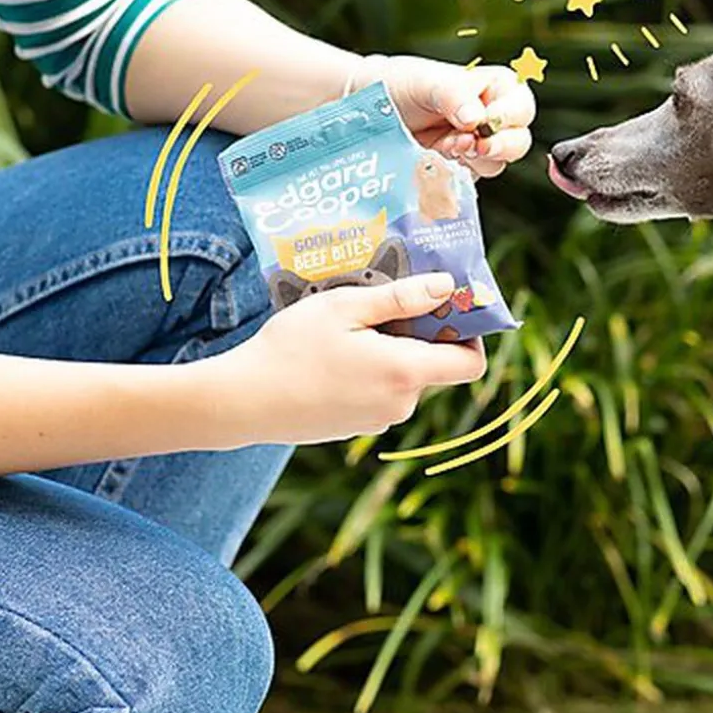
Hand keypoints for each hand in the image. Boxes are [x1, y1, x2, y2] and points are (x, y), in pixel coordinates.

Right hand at [207, 273, 485, 444]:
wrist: (241, 401)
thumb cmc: (290, 349)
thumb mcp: (345, 307)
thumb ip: (401, 298)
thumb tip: (447, 286)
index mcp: (405, 373)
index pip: (470, 364)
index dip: (470, 335)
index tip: (446, 309)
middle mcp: (400, 404)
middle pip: (433, 364)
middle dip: (416, 332)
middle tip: (380, 302)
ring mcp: (377, 420)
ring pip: (403, 377)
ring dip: (388, 350)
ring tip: (348, 326)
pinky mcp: (356, 426)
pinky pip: (380, 392)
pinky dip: (369, 370)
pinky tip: (332, 354)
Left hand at [351, 54, 535, 177]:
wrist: (369, 112)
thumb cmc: (401, 86)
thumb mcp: (427, 81)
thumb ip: (454, 94)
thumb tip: (476, 119)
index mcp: (494, 91)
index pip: (521, 107)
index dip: (509, 117)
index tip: (484, 121)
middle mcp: (490, 122)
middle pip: (518, 142)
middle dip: (497, 146)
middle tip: (469, 144)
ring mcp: (475, 150)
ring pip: (495, 165)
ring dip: (472, 160)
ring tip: (444, 147)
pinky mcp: (457, 173)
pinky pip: (466, 183)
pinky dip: (453, 176)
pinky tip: (434, 162)